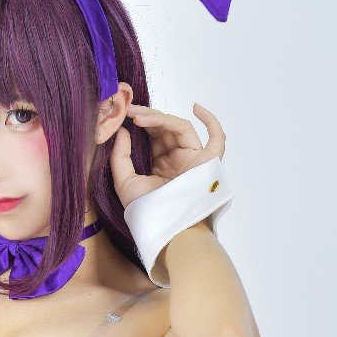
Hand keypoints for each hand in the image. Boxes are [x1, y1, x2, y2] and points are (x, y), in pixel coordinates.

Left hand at [109, 102, 224, 209]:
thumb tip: (122, 131)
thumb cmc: (148, 212)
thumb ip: (120, 157)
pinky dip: (211, 121)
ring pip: (180, 128)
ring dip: (160, 118)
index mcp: (160, 163)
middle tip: (129, 110)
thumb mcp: (125, 182)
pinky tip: (196, 107)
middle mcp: (177, 159)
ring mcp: (193, 158)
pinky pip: (216, 137)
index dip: (140, 121)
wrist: (166, 229)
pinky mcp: (208, 161)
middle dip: (147, 117)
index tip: (123, 113)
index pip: (152, 134)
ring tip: (139, 116)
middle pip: (165, 128)